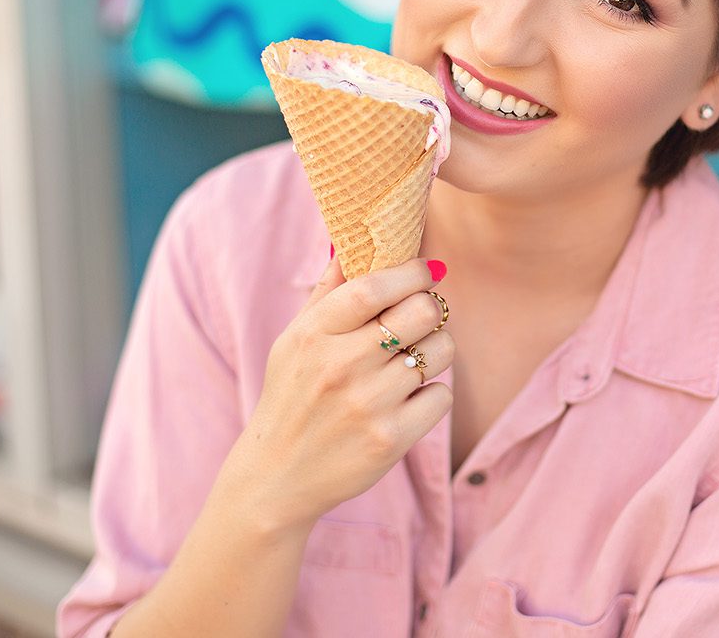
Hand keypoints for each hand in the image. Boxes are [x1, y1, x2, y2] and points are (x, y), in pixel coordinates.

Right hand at [225, 255, 454, 532]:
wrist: (276, 478)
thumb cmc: (292, 398)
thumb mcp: (294, 341)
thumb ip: (328, 292)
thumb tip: (353, 241)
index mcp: (314, 336)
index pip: (374, 286)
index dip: (410, 272)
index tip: (425, 270)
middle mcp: (341, 367)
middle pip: (421, 312)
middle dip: (430, 309)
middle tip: (420, 320)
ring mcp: (368, 404)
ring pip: (440, 352)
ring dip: (435, 352)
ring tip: (411, 363)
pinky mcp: (391, 439)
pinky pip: (442, 396)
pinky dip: (433, 395)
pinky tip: (408, 401)